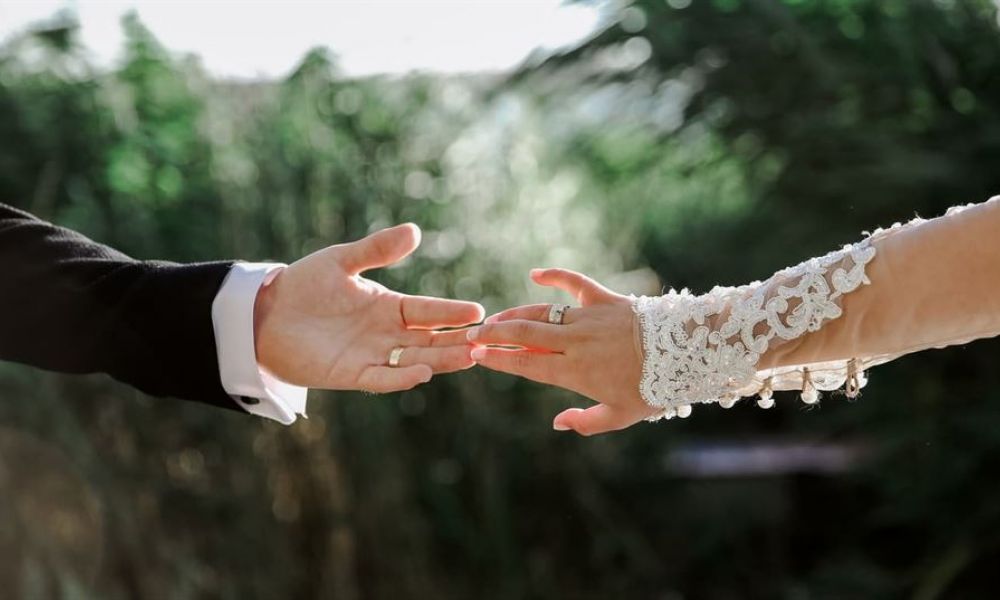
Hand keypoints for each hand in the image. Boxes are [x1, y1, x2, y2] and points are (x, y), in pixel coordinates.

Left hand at [253, 223, 483, 392]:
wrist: (264, 315)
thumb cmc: (303, 285)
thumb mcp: (341, 261)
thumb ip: (376, 249)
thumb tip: (415, 231)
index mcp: (389, 306)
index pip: (428, 310)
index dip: (451, 312)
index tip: (477, 311)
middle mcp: (386, 334)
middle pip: (430, 339)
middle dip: (456, 340)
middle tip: (483, 340)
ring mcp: (371, 355)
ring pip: (415, 360)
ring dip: (440, 359)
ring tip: (467, 357)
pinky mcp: (351, 375)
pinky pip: (382, 379)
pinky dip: (402, 377)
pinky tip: (422, 373)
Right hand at [467, 268, 656, 435]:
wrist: (687, 353)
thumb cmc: (654, 389)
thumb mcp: (620, 416)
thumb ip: (585, 422)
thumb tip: (557, 423)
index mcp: (575, 373)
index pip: (526, 365)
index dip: (499, 360)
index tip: (477, 357)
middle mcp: (576, 343)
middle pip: (524, 335)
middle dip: (494, 335)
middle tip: (472, 336)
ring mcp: (588, 318)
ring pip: (541, 313)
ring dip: (513, 315)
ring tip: (493, 319)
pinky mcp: (605, 299)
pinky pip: (575, 283)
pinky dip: (554, 275)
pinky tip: (535, 274)